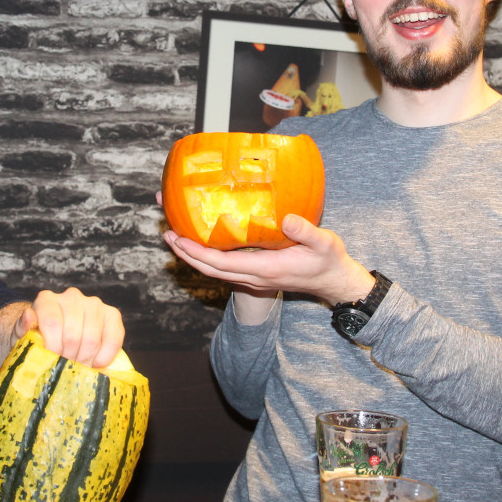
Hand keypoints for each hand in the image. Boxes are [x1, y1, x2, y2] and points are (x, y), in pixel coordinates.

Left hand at [10, 288, 124, 369]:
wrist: (55, 336)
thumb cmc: (37, 339)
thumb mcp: (21, 337)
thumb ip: (21, 328)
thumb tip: (28, 316)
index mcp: (47, 299)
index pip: (52, 323)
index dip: (53, 348)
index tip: (51, 362)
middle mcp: (71, 297)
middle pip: (73, 335)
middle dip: (68, 358)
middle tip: (64, 368)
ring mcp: (93, 304)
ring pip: (92, 338)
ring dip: (85, 359)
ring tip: (77, 367)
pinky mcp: (111, 314)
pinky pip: (114, 337)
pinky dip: (106, 355)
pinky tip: (97, 364)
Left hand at [163, 214, 372, 306]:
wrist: (335, 282)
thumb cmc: (329, 261)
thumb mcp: (324, 243)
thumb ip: (305, 231)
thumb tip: (286, 219)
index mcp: (265, 269)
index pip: (221, 264)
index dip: (196, 252)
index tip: (178, 238)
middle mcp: (254, 276)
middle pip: (209, 269)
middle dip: (185, 253)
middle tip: (166, 232)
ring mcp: (253, 276)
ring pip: (214, 270)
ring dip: (192, 255)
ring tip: (175, 234)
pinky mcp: (255, 273)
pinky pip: (223, 266)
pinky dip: (207, 255)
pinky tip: (201, 239)